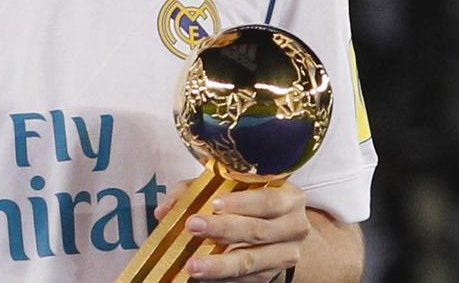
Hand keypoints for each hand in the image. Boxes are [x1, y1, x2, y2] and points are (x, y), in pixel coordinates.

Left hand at [155, 180, 308, 281]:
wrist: (280, 227)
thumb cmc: (249, 198)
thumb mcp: (228, 186)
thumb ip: (196, 191)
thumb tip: (164, 210)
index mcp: (289, 197)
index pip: (267, 200)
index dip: (242, 203)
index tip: (214, 204)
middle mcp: (294, 226)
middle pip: (259, 231)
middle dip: (223, 230)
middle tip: (192, 227)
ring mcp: (286, 255)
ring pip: (252, 262)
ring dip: (219, 265)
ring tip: (192, 266)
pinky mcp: (273, 276)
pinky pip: (247, 280)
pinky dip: (222, 279)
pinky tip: (201, 278)